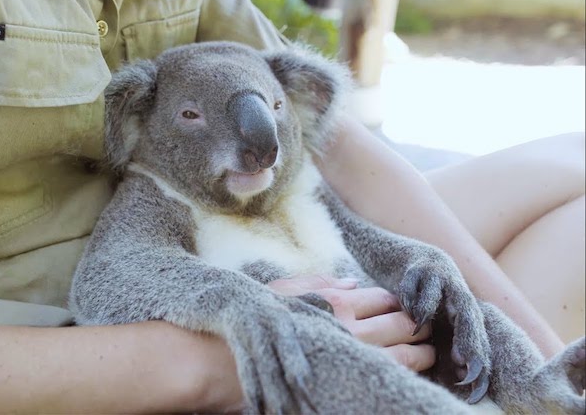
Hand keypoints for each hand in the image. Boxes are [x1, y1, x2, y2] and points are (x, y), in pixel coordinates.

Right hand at [268, 275, 435, 371]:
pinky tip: (405, 374)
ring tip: (428, 353)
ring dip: (422, 355)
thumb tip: (353, 283)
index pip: (383, 299)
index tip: (404, 307)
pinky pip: (385, 380)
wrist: (237, 358)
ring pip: (402, 357)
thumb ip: (321, 282)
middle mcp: (347, 330)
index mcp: (335, 303)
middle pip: (400, 325)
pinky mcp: (347, 383)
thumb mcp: (286, 292)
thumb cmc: (258, 320)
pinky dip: (402, 376)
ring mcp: (350, 360)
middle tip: (428, 328)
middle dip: (419, 326)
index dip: (398, 303)